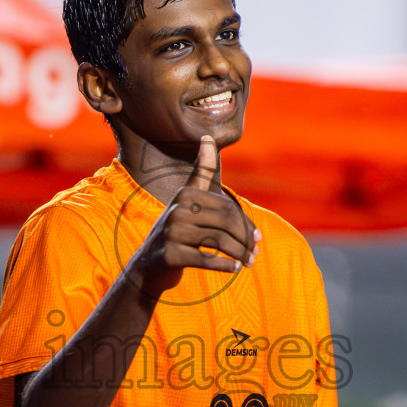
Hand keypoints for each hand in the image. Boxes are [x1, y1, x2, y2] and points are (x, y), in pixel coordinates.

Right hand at [129, 135, 258, 294]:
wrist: (148, 265)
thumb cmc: (177, 230)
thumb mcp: (188, 199)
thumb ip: (202, 171)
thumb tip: (208, 137)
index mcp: (186, 193)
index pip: (228, 208)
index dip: (246, 224)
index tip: (257, 237)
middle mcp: (176, 209)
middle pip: (226, 223)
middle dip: (245, 240)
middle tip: (255, 253)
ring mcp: (171, 232)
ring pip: (219, 242)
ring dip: (239, 254)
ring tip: (248, 262)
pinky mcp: (169, 254)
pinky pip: (207, 260)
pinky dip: (224, 265)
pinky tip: (233, 268)